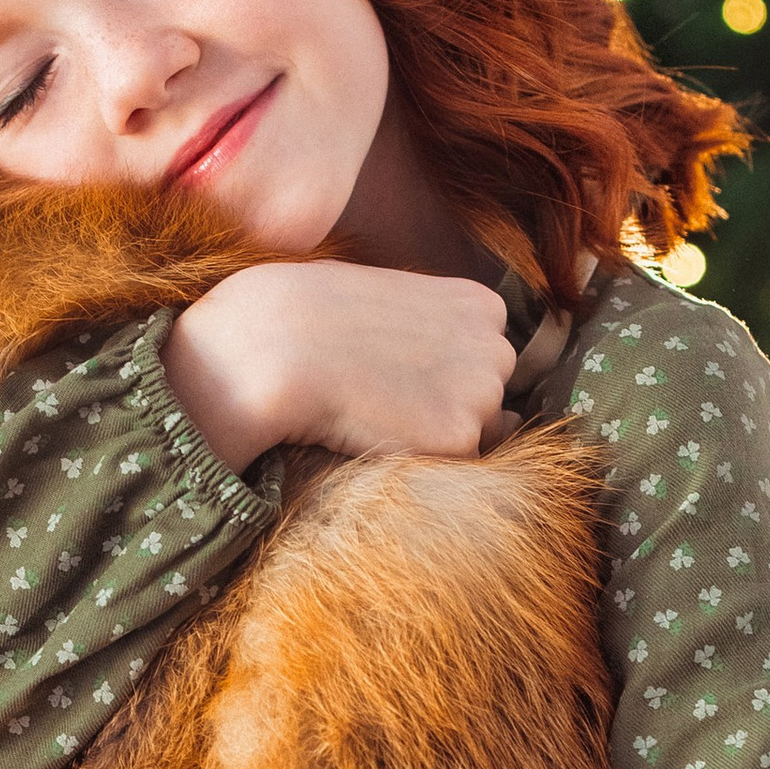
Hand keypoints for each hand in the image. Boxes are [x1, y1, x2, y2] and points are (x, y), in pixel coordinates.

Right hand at [163, 263, 517, 472]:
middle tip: (380, 394)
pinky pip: (449, 468)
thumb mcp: (388, 300)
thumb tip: (483, 400)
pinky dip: (415, 460)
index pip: (481, 358)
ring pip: (472, 436)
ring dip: (430, 434)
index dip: (433, 371)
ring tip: (376, 410)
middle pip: (485, 399)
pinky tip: (376, 432)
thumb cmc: (312, 315)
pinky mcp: (460, 437)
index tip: (390, 369)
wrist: (272, 345)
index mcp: (482, 305)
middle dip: (442, 404)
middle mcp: (496, 347)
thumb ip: (436, 332)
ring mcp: (483, 394)